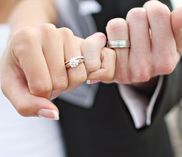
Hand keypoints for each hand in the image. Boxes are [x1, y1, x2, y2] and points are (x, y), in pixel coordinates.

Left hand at [0, 24, 114, 118]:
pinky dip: (81, 77)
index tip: (33, 85)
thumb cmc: (19, 67)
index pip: (41, 85)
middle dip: (54, 89)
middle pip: (61, 82)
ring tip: (57, 74)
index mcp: (26, 40)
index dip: (39, 95)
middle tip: (46, 79)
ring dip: (69, 84)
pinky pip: (92, 68)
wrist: (29, 47)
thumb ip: (27, 105)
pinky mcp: (83, 40)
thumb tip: (54, 114)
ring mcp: (68, 34)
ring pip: (78, 76)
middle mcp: (48, 31)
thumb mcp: (12, 87)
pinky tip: (69, 69)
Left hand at [106, 0, 181, 83]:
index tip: (154, 18)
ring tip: (129, 38)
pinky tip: (117, 44)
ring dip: (123, 26)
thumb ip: (181, 28)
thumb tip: (181, 11)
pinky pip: (101, 41)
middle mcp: (145, 69)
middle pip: (136, 15)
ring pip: (117, 25)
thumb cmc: (158, 54)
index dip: (154, 9)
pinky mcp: (108, 70)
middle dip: (138, 18)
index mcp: (165, 61)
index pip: (158, 13)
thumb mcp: (176, 43)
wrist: (139, 73)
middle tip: (140, 31)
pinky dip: (107, 36)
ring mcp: (124, 70)